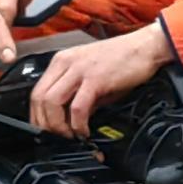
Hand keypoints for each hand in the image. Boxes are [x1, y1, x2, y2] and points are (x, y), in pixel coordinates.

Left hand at [29, 19, 174, 133]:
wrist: (146, 47)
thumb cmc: (122, 60)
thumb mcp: (92, 76)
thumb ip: (77, 95)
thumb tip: (69, 120)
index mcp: (62, 60)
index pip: (36, 91)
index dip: (37, 116)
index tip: (46, 130)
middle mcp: (66, 63)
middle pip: (39, 98)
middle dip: (45, 124)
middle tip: (57, 137)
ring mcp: (79, 70)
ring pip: (52, 103)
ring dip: (58, 126)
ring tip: (70, 136)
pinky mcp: (95, 79)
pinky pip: (77, 108)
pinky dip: (78, 125)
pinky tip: (84, 131)